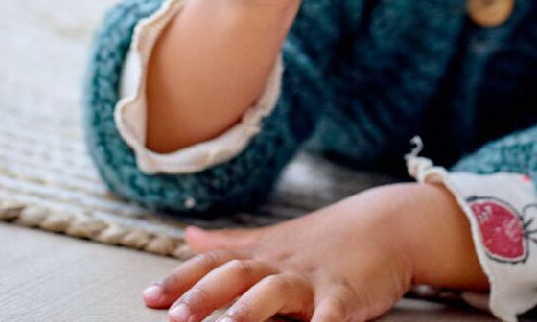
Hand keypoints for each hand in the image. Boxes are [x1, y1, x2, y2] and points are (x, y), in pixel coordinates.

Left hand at [142, 186, 423, 321]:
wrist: (387, 224)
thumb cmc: (326, 239)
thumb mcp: (274, 239)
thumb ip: (230, 243)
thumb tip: (188, 237)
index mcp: (262, 255)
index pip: (214, 264)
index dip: (181, 280)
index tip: (149, 298)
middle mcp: (281, 266)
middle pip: (237, 274)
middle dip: (205, 296)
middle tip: (176, 318)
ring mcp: (313, 280)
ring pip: (277, 292)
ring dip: (251, 310)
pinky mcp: (346, 296)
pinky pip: (331, 315)